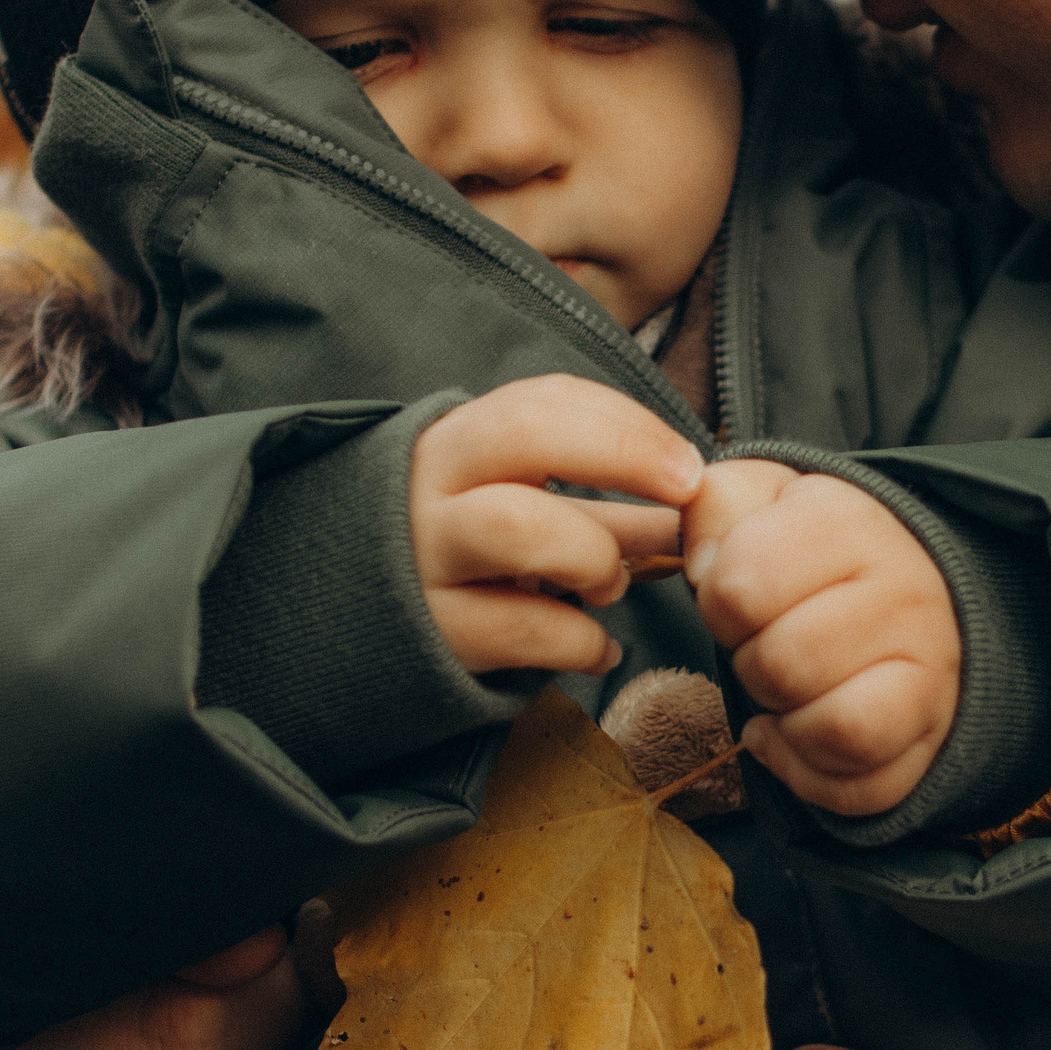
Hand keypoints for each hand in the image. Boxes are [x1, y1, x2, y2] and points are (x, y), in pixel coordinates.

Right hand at [410, 377, 703, 677]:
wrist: (356, 623)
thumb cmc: (465, 557)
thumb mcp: (523, 515)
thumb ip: (603, 507)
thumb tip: (694, 508)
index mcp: (461, 443)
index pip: (545, 402)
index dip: (627, 425)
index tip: (689, 465)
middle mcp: (434, 488)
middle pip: (529, 434)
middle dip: (623, 452)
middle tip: (683, 492)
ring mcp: (426, 557)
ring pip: (521, 526)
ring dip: (594, 556)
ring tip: (609, 586)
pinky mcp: (433, 632)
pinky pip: (527, 628)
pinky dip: (583, 642)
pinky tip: (597, 648)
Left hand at [682, 462, 962, 816]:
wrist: (916, 587)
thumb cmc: (819, 550)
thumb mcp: (765, 500)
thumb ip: (715, 506)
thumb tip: (701, 567)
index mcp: (853, 523)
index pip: (742, 587)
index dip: (719, 605)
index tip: (740, 598)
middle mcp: (905, 593)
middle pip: (779, 666)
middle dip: (750, 664)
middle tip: (766, 645)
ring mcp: (931, 670)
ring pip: (829, 729)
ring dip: (783, 722)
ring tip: (785, 692)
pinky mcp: (931, 735)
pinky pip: (859, 786)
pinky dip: (809, 772)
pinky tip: (796, 735)